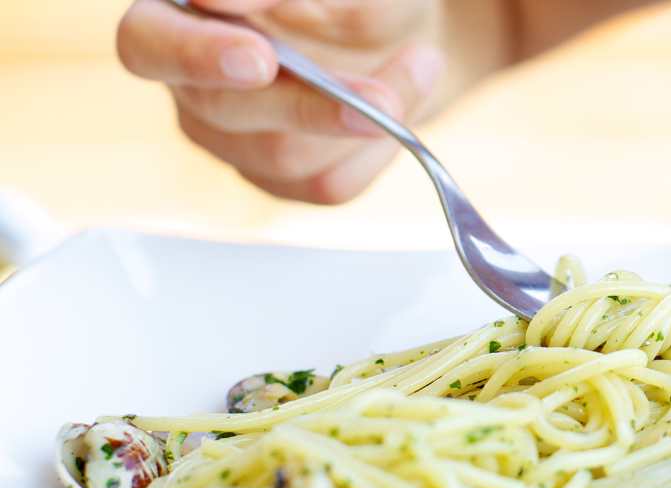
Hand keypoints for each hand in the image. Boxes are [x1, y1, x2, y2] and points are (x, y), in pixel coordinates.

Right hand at [117, 0, 445, 203]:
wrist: (409, 33)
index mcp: (178, 17)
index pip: (147, 45)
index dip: (196, 55)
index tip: (260, 58)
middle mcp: (192, 86)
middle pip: (224, 112)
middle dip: (311, 105)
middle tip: (379, 98)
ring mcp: (234, 143)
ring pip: (282, 157)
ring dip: (365, 118)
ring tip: (422, 62)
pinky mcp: (282, 184)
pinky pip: (326, 185)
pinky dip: (378, 149)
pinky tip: (403, 106)